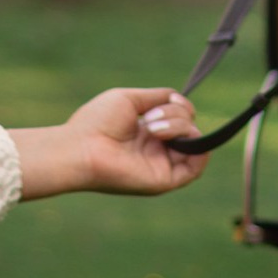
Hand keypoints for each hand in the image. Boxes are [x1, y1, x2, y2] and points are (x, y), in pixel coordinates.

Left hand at [10, 88, 207, 199]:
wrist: (81, 147)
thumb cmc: (97, 122)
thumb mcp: (131, 100)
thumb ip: (159, 97)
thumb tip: (180, 99)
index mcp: (147, 132)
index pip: (180, 117)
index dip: (181, 105)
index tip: (169, 98)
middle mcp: (157, 149)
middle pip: (189, 126)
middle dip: (177, 113)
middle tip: (149, 118)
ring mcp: (161, 165)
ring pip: (194, 141)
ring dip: (180, 126)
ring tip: (152, 127)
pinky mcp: (164, 180)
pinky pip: (196, 167)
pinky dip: (197, 147)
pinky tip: (174, 136)